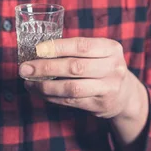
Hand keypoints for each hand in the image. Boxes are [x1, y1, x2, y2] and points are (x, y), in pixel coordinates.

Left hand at [19, 37, 139, 118]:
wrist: (125, 94)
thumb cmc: (103, 67)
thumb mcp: (100, 52)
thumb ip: (77, 50)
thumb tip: (40, 51)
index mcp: (111, 49)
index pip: (82, 45)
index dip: (58, 47)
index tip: (38, 49)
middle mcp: (113, 68)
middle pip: (75, 67)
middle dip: (46, 68)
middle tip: (25, 68)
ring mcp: (108, 88)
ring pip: (72, 88)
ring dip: (46, 86)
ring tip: (29, 83)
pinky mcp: (100, 105)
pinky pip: (71, 101)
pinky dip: (53, 97)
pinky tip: (41, 92)